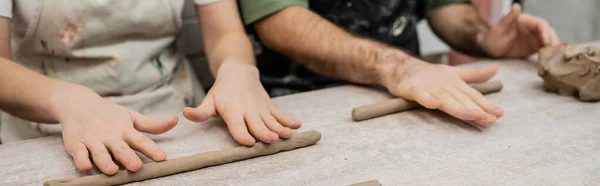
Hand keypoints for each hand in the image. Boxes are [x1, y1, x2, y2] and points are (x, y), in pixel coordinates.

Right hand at [50, 87, 177, 174]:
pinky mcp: (75, 144)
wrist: (78, 103)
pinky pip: (78, 154)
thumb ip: (152, 124)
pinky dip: (82, 160)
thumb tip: (175, 120)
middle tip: (136, 166)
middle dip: (128, 157)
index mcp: (125, 129)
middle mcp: (110, 135)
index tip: (162, 157)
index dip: (151, 149)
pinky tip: (86, 167)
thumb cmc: (109, 113)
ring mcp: (92, 140)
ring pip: (99, 153)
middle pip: (120, 149)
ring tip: (112, 170)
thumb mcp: (131, 116)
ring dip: (105, 162)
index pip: (141, 140)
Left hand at [183, 61, 301, 145]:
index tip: (248, 142)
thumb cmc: (221, 91)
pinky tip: (298, 126)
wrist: (238, 71)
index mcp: (232, 110)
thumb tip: (185, 114)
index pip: (237, 125)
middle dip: (264, 132)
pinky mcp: (269, 106)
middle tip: (271, 140)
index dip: (242, 134)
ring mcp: (260, 108)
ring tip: (287, 134)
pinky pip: (280, 114)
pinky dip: (290, 120)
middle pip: (257, 124)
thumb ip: (200, 111)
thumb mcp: (209, 100)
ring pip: (271, 120)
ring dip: (280, 128)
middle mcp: (248, 110)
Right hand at [378, 59, 503, 125]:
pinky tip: (433, 104)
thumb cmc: (430, 75)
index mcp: (456, 84)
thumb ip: (475, 75)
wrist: (404, 68)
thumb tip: (496, 69)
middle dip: (476, 109)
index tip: (499, 113)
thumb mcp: (455, 74)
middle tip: (490, 118)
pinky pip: (422, 96)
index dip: (486, 104)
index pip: (473, 96)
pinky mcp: (415, 89)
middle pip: (462, 100)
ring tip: (473, 114)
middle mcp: (446, 86)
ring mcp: (430, 88)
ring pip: (446, 99)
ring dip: (459, 107)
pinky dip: (427, 99)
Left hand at [482, 4, 560, 57]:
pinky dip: (549, 53)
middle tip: (555, 51)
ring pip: (549, 40)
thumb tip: (516, 6)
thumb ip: (509, 18)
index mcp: (525, 21)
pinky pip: (545, 49)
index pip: (540, 24)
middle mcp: (532, 28)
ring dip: (553, 47)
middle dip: (553, 40)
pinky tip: (551, 60)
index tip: (547, 42)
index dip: (545, 32)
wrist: (489, 50)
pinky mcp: (534, 47)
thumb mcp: (499, 29)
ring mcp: (534, 38)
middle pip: (548, 32)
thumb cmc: (492, 38)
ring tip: (556, 56)